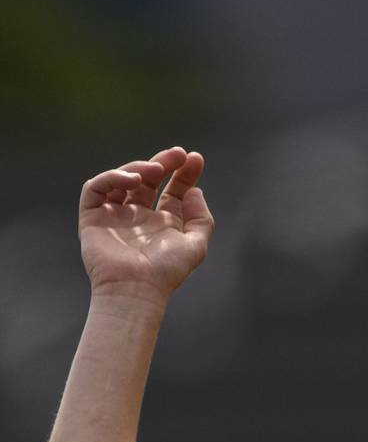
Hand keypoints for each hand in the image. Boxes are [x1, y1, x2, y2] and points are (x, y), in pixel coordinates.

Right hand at [79, 147, 213, 300]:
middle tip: (178, 154)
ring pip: (122, 179)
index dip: (184, 173)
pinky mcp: (92, 218)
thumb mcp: (196, 243)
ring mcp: (115, 216)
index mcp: (163, 222)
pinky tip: (133, 179)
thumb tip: (195, 191)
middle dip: (163, 162)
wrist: (137, 288)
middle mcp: (139, 216)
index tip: (195, 158)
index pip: (173, 190)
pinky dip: (112, 177)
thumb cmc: (167, 271)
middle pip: (148, 179)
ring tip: (155, 169)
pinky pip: (95, 188)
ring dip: (139, 167)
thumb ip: (201, 217)